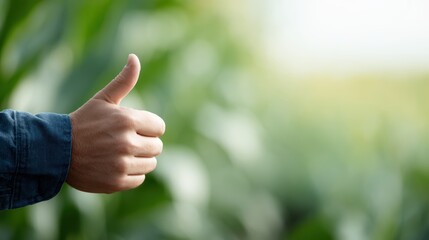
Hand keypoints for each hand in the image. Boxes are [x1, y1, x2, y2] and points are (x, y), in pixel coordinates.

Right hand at [67, 54, 164, 192]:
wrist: (57, 150)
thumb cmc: (83, 122)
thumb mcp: (103, 99)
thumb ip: (124, 81)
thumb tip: (134, 57)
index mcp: (128, 120)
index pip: (159, 127)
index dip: (148, 127)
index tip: (134, 128)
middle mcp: (127, 143)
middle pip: (157, 146)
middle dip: (145, 143)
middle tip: (125, 142)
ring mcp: (122, 164)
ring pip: (151, 164)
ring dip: (140, 159)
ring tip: (120, 154)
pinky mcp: (117, 182)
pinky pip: (139, 179)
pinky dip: (130, 174)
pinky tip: (115, 166)